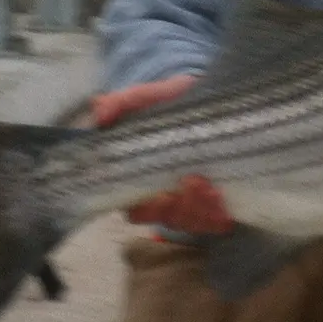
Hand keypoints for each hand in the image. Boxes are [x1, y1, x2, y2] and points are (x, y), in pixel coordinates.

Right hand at [87, 75, 234, 233]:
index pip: (136, 210)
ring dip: (201, 209)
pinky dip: (219, 216)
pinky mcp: (215, 204)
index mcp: (141, 180)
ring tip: (212, 186)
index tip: (160, 195)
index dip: (148, 210)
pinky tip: (223, 198)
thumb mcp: (143, 98)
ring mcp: (190, 204)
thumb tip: (99, 113)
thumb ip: (120, 103)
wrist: (208, 98)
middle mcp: (164, 198)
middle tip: (193, 180)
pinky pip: (216, 223)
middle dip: (181, 209)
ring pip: (192, 223)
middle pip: (168, 220)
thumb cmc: (167, 103)